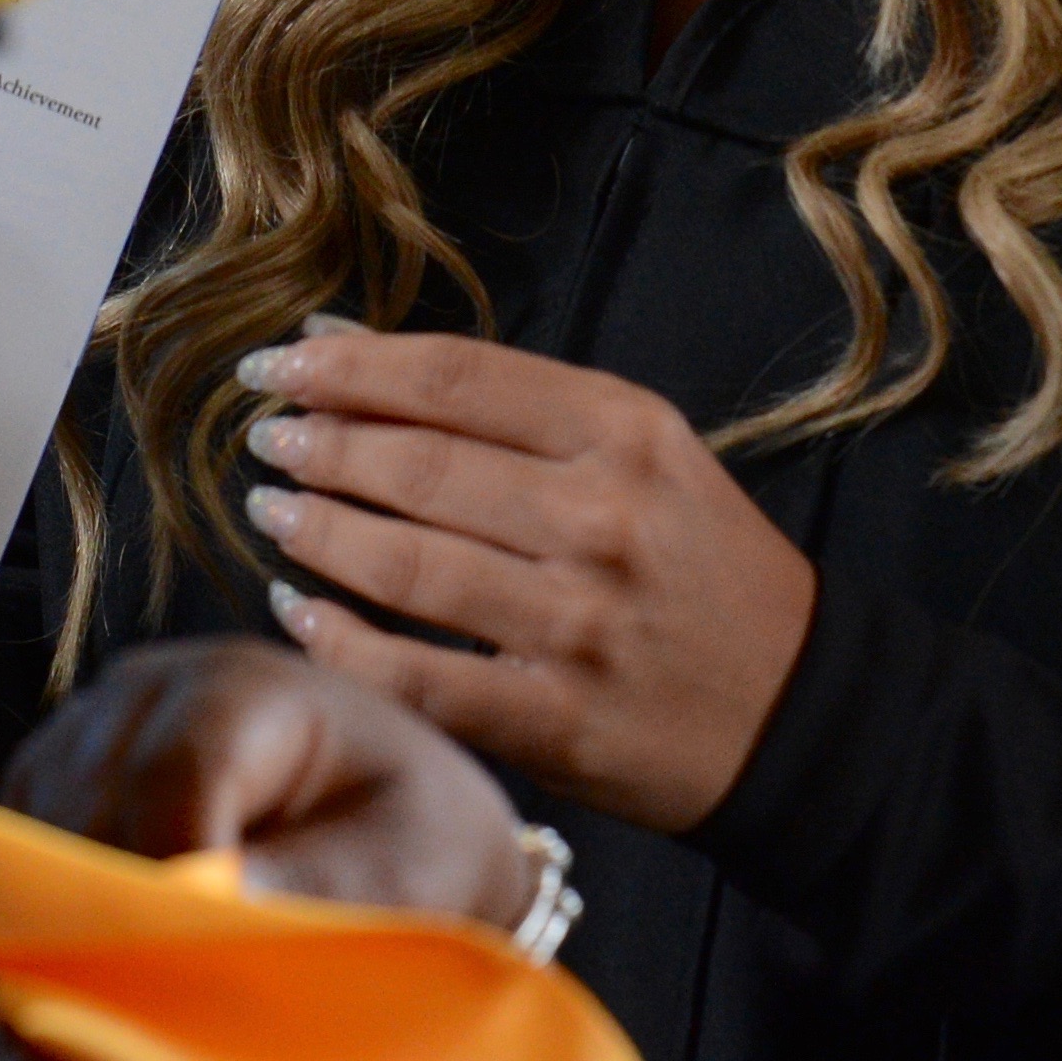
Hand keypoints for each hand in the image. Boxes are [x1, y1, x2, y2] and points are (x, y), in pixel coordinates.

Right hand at [3, 637, 537, 924]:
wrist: (397, 814)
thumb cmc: (413, 836)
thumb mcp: (407, 864)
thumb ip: (322, 880)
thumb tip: (223, 900)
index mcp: (252, 686)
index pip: (174, 773)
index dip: (169, 870)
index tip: (187, 955)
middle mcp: (156, 683)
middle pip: (92, 798)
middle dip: (121, 902)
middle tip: (161, 987)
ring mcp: (99, 719)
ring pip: (39, 819)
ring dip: (77, 903)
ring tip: (137, 972)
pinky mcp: (63, 767)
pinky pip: (17, 834)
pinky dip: (46, 893)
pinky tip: (101, 942)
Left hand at [234, 326, 814, 834]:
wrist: (794, 707)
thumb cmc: (699, 563)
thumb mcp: (640, 449)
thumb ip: (505, 400)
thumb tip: (343, 341)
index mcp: (625, 431)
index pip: (454, 377)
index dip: (348, 364)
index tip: (280, 360)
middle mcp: (601, 517)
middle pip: (418, 464)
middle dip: (320, 443)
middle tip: (266, 436)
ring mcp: (575, 623)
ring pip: (405, 564)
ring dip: (316, 531)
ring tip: (272, 508)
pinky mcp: (553, 719)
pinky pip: (415, 675)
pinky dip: (340, 641)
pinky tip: (298, 610)